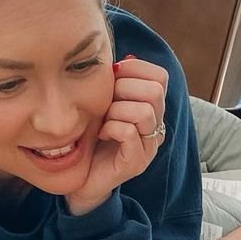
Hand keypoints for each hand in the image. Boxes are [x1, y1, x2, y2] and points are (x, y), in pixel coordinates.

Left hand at [65, 55, 167, 214]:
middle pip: (155, 91)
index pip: (159, 77)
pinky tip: (102, 134)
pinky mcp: (136, 163)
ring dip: (116, 111)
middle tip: (105, 103)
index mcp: (152, 110)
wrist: (80, 178)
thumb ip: (114, 83)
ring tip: (104, 121)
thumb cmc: (91, 138)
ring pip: (143, 112)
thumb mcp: (102, 103)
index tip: (111, 78)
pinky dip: (111, 128)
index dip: (135, 70)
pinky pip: (128, 132)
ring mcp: (149, 147)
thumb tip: (120, 61)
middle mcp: (156, 128)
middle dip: (123, 90)